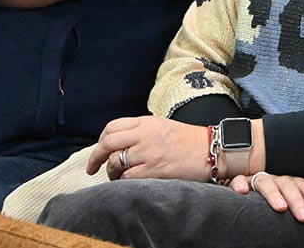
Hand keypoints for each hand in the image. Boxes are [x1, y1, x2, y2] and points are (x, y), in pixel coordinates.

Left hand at [88, 115, 210, 180]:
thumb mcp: (162, 126)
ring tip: (116, 176)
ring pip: (115, 162)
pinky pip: (127, 178)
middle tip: (93, 167)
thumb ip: (140, 130)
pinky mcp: (154, 170)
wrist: (210, 150)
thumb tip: (118, 143)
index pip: (112, 127)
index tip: (99, 151)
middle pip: (108, 143)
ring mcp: (149, 153)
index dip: (101, 141)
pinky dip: (124, 181)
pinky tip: (129, 181)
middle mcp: (145, 135)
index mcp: (146, 122)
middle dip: (96, 157)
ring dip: (111, 172)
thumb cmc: (187, 140)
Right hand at [229, 172, 303, 221]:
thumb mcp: (293, 197)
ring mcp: (257, 180)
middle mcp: (275, 179)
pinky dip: (240, 184)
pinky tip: (243, 192)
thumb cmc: (274, 196)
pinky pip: (238, 180)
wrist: (247, 188)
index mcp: (290, 183)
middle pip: (288, 184)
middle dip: (297, 201)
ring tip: (281, 208)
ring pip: (266, 182)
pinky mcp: (239, 182)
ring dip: (274, 194)